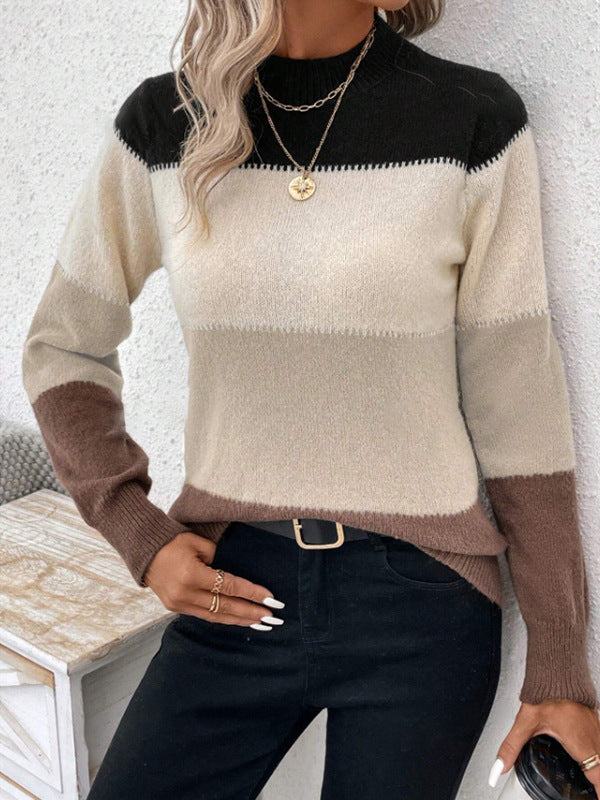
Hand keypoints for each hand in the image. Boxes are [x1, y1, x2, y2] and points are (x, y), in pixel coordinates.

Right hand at [142, 531, 284, 627]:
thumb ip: (217, 558)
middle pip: (225, 606)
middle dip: (250, 612)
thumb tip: (232, 576)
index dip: (251, 593)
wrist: (144, 551)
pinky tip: (237, 619)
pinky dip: (223, 618)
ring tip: (259, 622)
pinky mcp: (175, 608)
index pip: (229, 586)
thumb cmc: (173, 542)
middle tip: (270, 616)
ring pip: (215, 616)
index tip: (270, 598)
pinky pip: (204, 616)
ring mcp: (179, 604)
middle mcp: (186, 593)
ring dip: (238, 620)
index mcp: (192, 574)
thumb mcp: (198, 543)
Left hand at [488, 699, 599, 794]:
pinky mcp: (595, 721)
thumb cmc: (547, 692)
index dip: (599, 790)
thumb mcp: (526, 723)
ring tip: (593, 781)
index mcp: (580, 743)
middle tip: (593, 792)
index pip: (597, 776)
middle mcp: (593, 737)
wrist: (557, 670)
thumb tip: (499, 767)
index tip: (596, 796)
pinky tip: (590, 758)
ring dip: (597, 769)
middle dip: (598, 782)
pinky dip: (597, 756)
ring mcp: (597, 728)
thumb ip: (512, 747)